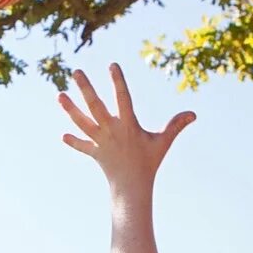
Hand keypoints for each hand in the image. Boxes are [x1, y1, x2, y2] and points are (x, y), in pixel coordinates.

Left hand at [59, 64, 195, 189]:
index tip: (112, 65)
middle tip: (76, 71)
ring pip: (83, 122)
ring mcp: (101, 142)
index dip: (118, 81)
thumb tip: (193, 114)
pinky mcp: (95, 153)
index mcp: (128, 125)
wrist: (133, 187)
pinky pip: (82, 146)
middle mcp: (111, 131)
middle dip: (85, 88)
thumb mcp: (163, 142)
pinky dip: (74, 141)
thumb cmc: (149, 162)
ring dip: (70, 109)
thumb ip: (176, 126)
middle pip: (95, 106)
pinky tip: (64, 136)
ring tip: (59, 95)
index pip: (123, 98)